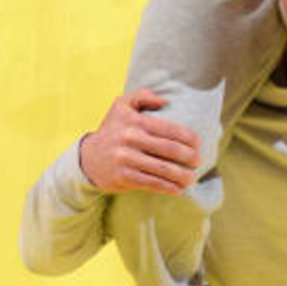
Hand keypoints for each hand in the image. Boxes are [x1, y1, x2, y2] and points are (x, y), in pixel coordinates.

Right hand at [80, 88, 198, 193]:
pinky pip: (151, 183)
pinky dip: (167, 187)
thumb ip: (142, 96)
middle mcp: (130, 139)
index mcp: (134, 121)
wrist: (88, 158)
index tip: (198, 143)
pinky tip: (178, 189)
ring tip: (191, 177)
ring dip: (181, 175)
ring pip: (162, 169)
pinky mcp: (124, 177)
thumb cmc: (112, 130)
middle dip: (188, 156)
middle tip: (198, 160)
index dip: (188, 137)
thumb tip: (164, 101)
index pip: (168, 129)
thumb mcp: (121, 105)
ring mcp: (126, 159)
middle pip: (169, 149)